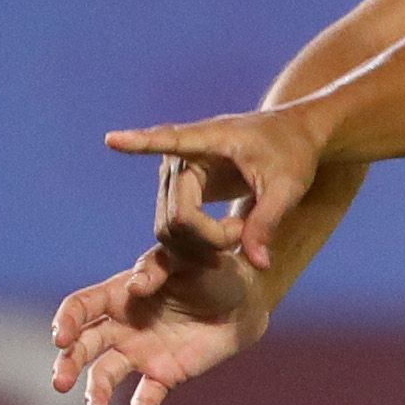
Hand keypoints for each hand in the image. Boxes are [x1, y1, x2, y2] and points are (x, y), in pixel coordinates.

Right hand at [48, 235, 268, 404]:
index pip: (81, 307)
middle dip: (68, 363)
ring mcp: (140, 353)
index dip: (67, 321)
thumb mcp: (190, 256)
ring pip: (105, 375)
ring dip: (95, 393)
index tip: (61, 337)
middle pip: (84, 346)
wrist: (245, 300)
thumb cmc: (213, 268)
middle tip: (59, 382)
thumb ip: (159, 266)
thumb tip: (134, 286)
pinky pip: (146, 399)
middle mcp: (122, 326)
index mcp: (119, 293)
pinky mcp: (163, 375)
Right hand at [101, 105, 327, 271]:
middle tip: (246, 235)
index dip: (139, 143)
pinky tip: (222, 244)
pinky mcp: (180, 189)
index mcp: (211, 139)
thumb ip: (268, 224)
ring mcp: (178, 172)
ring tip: (242, 234)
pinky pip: (174, 226)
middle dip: (209, 238)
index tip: (111, 139)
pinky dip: (196, 243)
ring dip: (203, 244)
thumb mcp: (288, 189)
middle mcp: (184, 153)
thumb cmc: (292, 153)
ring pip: (170, 227)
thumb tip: (258, 265)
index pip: (170, 142)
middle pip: (176, 215)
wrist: (293, 140)